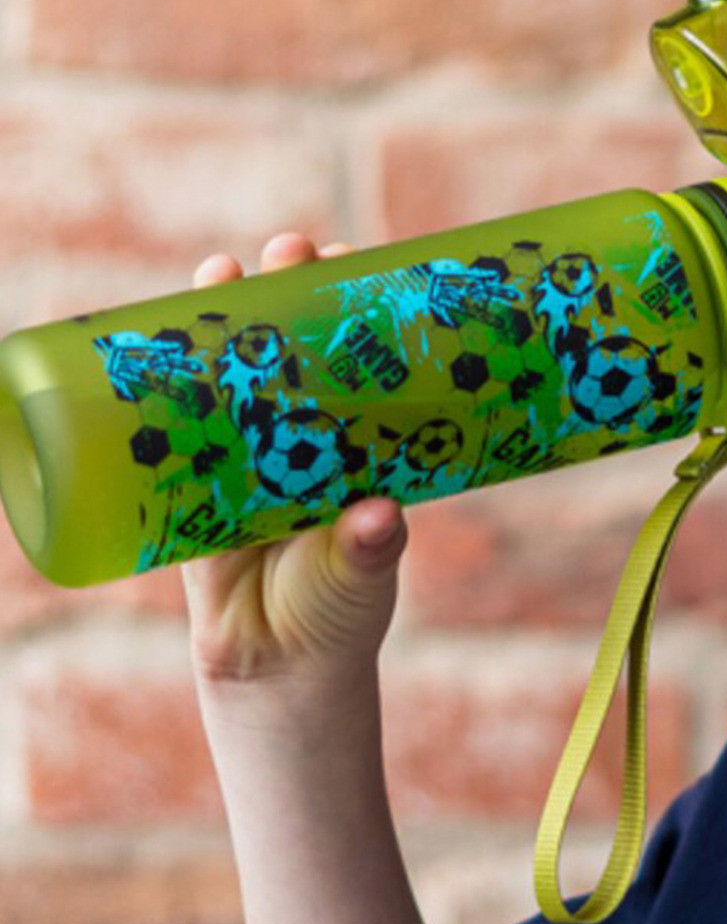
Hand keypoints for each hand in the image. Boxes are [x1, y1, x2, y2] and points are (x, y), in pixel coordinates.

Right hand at [179, 233, 407, 695]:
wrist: (276, 672)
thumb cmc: (335, 618)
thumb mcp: (359, 578)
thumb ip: (368, 550)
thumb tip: (380, 519)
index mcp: (351, 449)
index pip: (353, 362)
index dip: (349, 310)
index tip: (350, 262)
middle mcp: (300, 441)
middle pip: (288, 351)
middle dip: (281, 296)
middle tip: (284, 251)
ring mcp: (244, 457)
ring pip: (229, 376)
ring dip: (218, 323)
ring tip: (219, 271)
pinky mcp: (194, 485)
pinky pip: (176, 426)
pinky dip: (162, 385)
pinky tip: (149, 342)